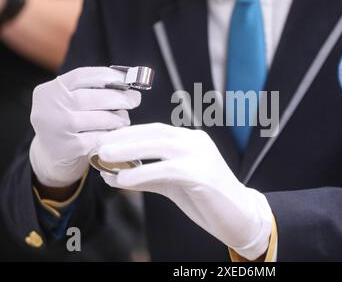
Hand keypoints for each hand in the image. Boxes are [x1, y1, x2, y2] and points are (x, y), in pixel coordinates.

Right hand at [30, 67, 140, 187]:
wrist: (48, 155)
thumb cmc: (66, 122)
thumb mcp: (68, 102)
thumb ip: (89, 90)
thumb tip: (127, 87)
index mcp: (51, 90)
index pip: (83, 76)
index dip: (109, 75)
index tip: (127, 79)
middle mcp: (51, 107)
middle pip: (95, 97)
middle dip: (121, 98)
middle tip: (135, 99)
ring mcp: (58, 128)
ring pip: (101, 118)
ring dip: (119, 118)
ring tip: (124, 119)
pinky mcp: (68, 148)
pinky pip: (100, 137)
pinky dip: (111, 135)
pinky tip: (113, 134)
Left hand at [98, 123, 272, 259]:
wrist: (239, 215)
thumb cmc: (206, 199)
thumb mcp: (173, 182)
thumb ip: (146, 176)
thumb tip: (113, 174)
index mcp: (191, 140)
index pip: (154, 130)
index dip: (127, 133)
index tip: (104, 139)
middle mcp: (196, 142)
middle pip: (155, 133)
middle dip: (124, 138)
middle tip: (99, 146)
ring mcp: (201, 156)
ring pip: (160, 146)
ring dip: (129, 150)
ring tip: (105, 157)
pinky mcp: (202, 175)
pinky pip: (167, 170)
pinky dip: (142, 174)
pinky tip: (122, 180)